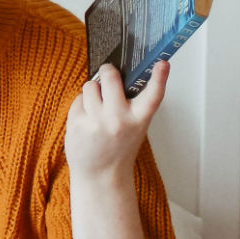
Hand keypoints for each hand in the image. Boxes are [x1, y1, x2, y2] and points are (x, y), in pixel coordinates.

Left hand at [64, 61, 168, 180]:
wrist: (101, 175)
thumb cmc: (118, 148)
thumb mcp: (136, 127)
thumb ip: (132, 104)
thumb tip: (118, 75)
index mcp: (139, 119)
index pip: (153, 94)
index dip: (160, 77)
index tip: (162, 63)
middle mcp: (118, 119)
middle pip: (110, 78)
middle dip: (108, 71)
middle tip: (108, 73)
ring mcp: (96, 122)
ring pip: (90, 86)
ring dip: (92, 90)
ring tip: (97, 105)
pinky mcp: (77, 125)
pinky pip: (77, 100)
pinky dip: (81, 105)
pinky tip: (87, 118)